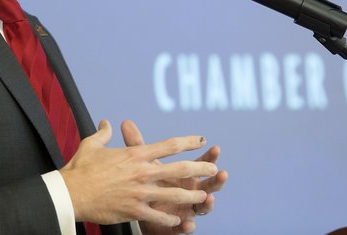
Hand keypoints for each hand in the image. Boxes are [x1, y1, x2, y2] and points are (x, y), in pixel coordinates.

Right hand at [59, 120, 218, 226]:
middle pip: (179, 169)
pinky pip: (158, 216)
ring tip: (204, 198)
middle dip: (200, 169)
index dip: (188, 142)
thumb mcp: (93, 145)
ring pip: (174, 194)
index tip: (201, 139)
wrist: (71, 193)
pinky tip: (179, 220)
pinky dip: (171, 220)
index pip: (169, 145)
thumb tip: (107, 123)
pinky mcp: (134, 210)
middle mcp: (142, 172)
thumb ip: (104, 133)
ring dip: (191, 197)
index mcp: (136, 154)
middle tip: (214, 169)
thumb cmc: (81, 168)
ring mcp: (140, 192)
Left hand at [122, 120, 227, 234]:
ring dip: (208, 203)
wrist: (138, 208)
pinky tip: (188, 224)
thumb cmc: (147, 181)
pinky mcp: (177, 224)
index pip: (201, 163)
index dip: (209, 156)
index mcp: (185, 174)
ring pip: (202, 206)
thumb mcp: (144, 163)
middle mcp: (191, 190)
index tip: (215, 147)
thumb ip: (137, 145)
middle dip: (216, 179)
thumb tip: (125, 122)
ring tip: (210, 198)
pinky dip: (187, 226)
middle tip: (221, 172)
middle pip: (208, 184)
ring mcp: (187, 208)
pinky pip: (184, 227)